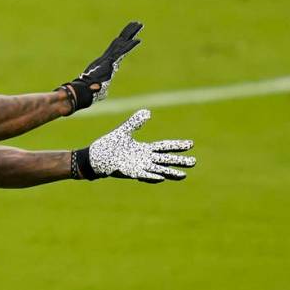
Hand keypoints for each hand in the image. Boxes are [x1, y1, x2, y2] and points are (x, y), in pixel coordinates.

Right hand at [60, 21, 142, 113]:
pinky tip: (138, 40)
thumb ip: (100, 87)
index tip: (130, 36)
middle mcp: (108, 58)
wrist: (84, 91)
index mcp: (106, 63)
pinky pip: (122, 52)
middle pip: (120, 42)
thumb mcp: (98, 89)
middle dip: (128, 32)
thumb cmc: (89, 92)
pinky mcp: (110, 61)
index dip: (124, 43)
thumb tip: (98, 90)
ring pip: (122, 43)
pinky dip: (130, 46)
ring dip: (131, 33)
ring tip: (139, 24)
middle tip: (136, 23)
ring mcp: (109, 58)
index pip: (117, 50)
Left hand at [72, 109, 195, 182]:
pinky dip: (152, 177)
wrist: (95, 158)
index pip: (164, 147)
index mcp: (144, 150)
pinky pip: (143, 175)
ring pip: (158, 170)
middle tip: (194, 162)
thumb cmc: (110, 146)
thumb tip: (148, 112)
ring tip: (183, 175)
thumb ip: (135, 122)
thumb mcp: (124, 131)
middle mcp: (144, 160)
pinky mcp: (130, 173)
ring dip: (170, 173)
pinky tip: (161, 177)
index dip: (177, 146)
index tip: (190, 144)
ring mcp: (138, 167)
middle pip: (166, 160)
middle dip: (179, 161)